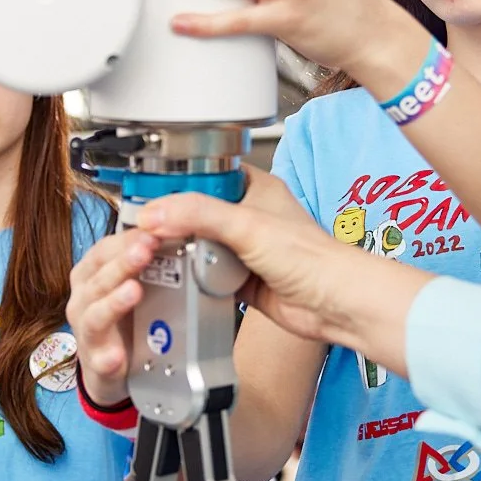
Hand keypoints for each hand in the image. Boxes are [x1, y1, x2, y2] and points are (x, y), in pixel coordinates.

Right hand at [67, 229, 150, 406]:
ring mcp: (88, 332)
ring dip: (114, 302)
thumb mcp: (132, 280)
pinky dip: (108, 357)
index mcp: (92, 274)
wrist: (110, 365)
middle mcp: (84, 299)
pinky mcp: (97, 362)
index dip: (127, 239)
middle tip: (146, 250)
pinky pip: (100, 360)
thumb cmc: (123, 316)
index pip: (104, 250)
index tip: (153, 231)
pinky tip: (118, 355)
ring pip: (96, 315)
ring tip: (134, 292)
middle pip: (99, 278)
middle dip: (123, 263)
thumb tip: (174, 227)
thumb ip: (145, 256)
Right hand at [142, 169, 429, 367]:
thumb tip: (156, 213)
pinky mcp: (240, 280)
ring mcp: (243, 249)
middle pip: (194, 213)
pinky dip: (192, 279)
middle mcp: (247, 216)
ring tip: (156, 254)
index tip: (147, 195)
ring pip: (196, 246)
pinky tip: (178, 279)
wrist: (334, 305)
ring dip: (181, 253)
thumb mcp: (247, 226)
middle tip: (145, 231)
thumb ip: (199, 215)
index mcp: (254, 188)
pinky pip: (204, 276)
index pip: (203, 175)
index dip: (175, 184)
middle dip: (172, 224)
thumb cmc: (312, 258)